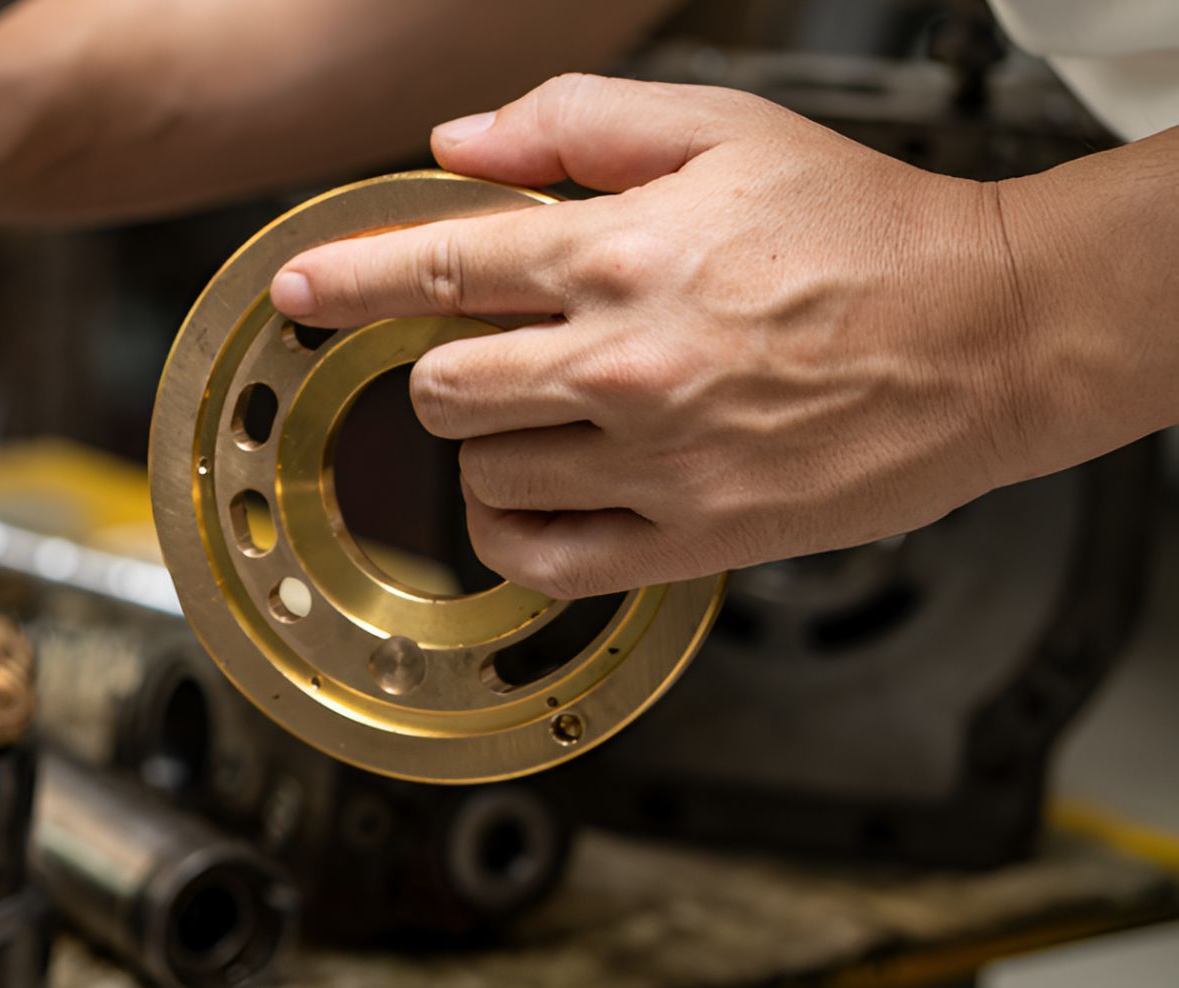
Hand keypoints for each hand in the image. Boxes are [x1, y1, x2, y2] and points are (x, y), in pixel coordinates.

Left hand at [269, 74, 1043, 597]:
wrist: (991, 332)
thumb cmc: (866, 229)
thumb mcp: (726, 129)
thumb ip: (574, 126)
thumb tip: (458, 143)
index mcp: (619, 250)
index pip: (438, 265)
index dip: (347, 279)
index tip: (298, 292)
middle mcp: (622, 359)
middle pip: (440, 385)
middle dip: (444, 367)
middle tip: (492, 357)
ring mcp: (655, 457)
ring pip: (482, 474)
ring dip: (490, 448)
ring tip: (553, 420)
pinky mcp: (692, 537)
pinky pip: (543, 560)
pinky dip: (513, 535)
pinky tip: (538, 500)